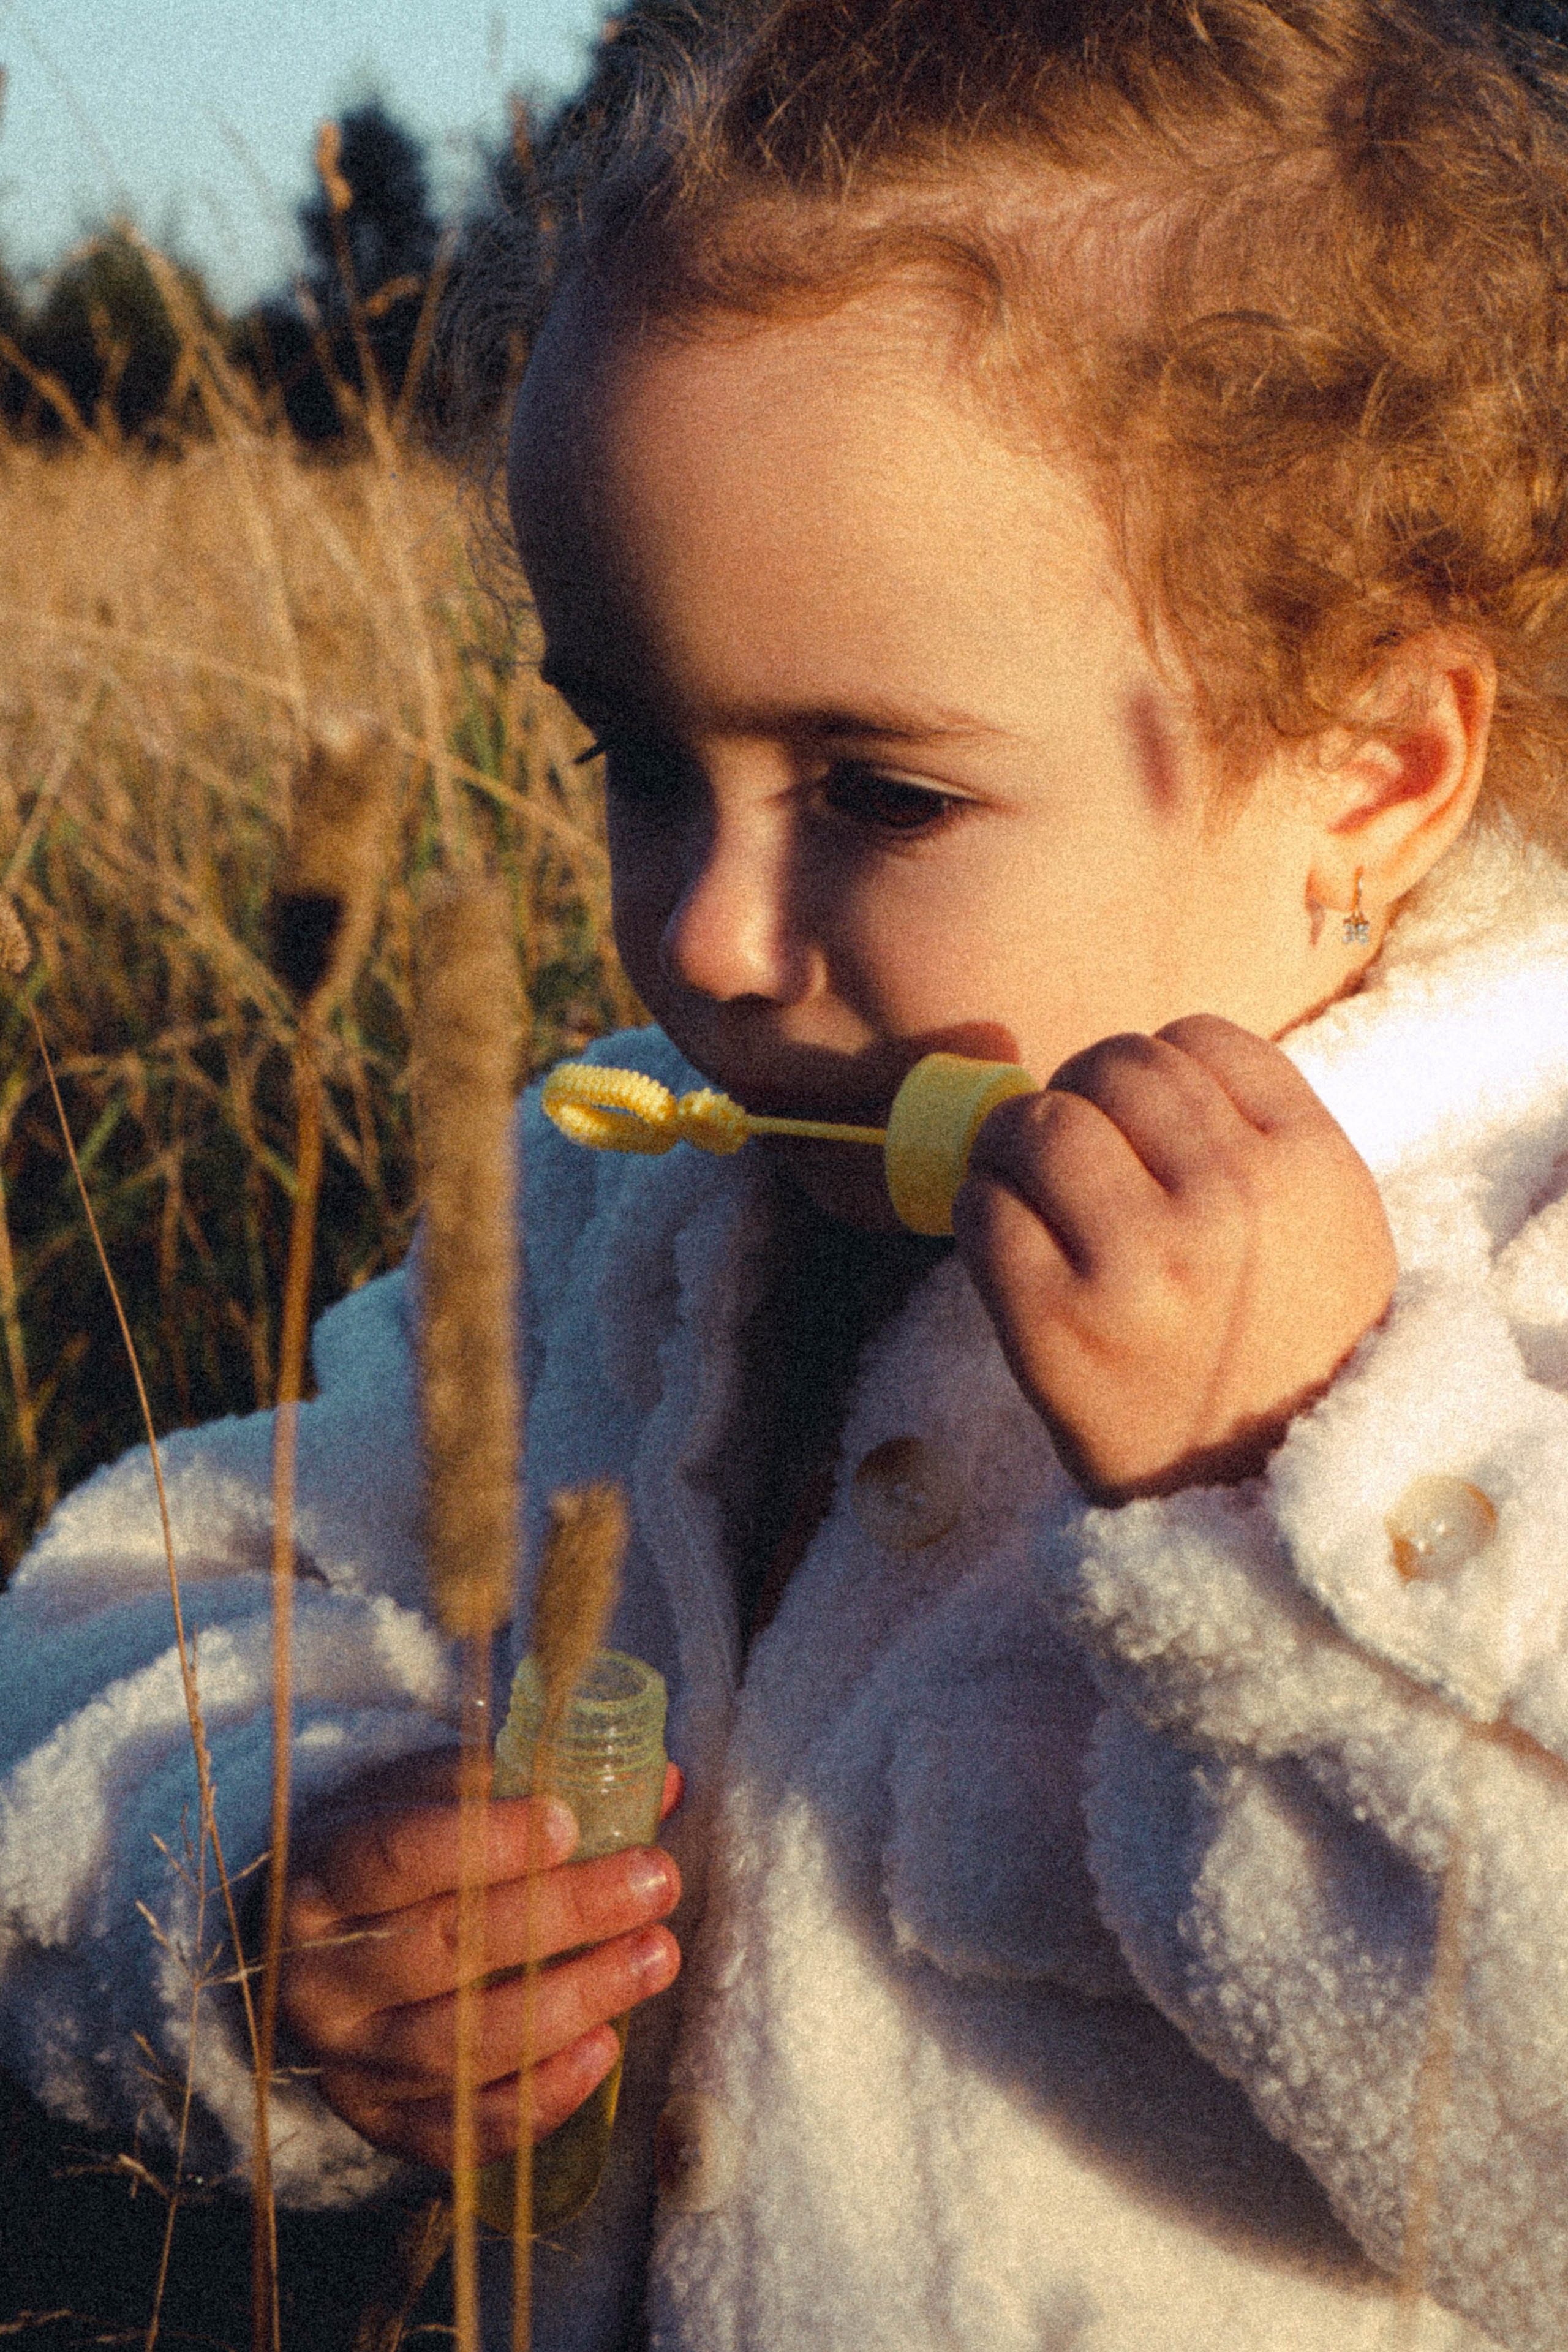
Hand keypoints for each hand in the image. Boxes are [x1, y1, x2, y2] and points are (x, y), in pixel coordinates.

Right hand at [278, 1748, 683, 2170]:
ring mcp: (349, 2064)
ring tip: (656, 1955)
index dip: (487, 1842)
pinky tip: (605, 2046)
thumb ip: (521, 1785)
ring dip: (577, 2000)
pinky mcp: (384, 2125)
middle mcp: (321, 1981)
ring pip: (467, 2043)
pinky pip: (468, 2130)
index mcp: (320, 1882)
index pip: (398, 1858)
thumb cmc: (388, 1857)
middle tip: (655, 1882)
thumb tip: (657, 1786)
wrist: (315, 1954)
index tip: (569, 1823)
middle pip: (448, 1948)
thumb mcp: (427, 1798)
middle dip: (566, 1913)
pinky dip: (544, 2095)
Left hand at [953, 1014, 1396, 1500]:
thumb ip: (1260, 1130)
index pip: (1197, 1038)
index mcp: (1308, 1166)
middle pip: (1112, 1066)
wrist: (1263, 1496)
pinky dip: (980, 1210)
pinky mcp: (1054, 1320)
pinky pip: (982, 1206)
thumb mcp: (1331, 1223)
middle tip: (1078, 1157)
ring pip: (1039, 1120)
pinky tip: (1009, 1242)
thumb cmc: (1287, 1346)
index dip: (1155, 1072)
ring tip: (1035, 1191)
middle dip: (1082, 1100)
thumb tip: (1132, 1060)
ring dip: (1018, 1145)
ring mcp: (1140, 1261)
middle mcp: (1229, 1201)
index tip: (1143, 1124)